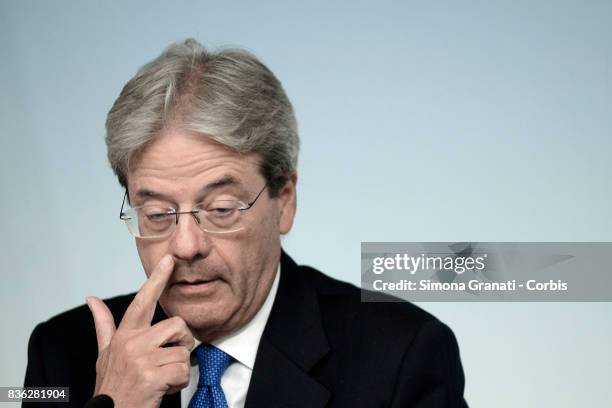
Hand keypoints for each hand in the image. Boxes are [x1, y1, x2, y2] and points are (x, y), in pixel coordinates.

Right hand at [86, 255, 193, 407]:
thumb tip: (92, 298)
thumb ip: (103, 324)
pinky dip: (179, 384)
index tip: (170, 260)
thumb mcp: (104, 353)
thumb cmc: (113, 385)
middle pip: (178, 325)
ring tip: (162, 378)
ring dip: (179, 369)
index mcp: (124, 335)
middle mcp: (132, 343)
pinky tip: (163, 389)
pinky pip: (183, 371)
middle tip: (168, 360)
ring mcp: (141, 359)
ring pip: (184, 351)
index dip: (157, 279)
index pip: (143, 301)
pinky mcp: (151, 376)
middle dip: (182, 344)